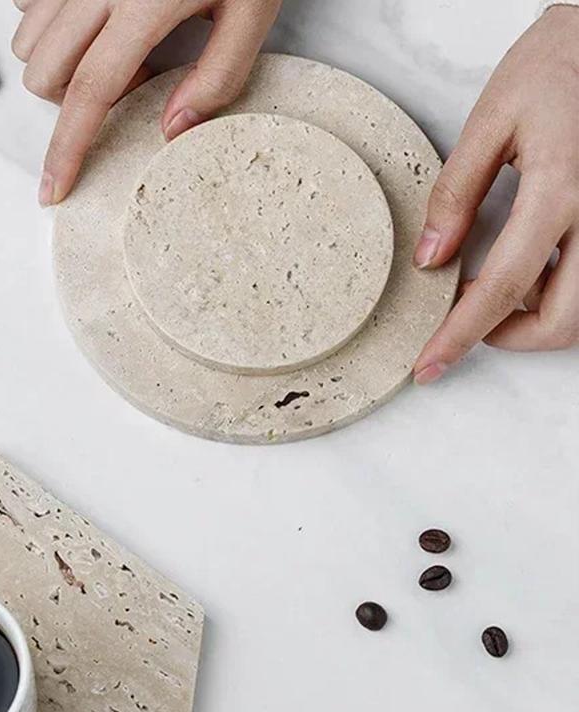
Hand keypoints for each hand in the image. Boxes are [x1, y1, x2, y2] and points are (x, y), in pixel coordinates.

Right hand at [12, 0, 282, 204]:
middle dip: (71, 99)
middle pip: (45, 72)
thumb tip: (174, 129)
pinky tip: (94, 14)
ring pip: (29, 38)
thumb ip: (218, 75)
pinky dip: (50, 21)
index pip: (91, 94)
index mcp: (144, 3)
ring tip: (117, 41)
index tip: (54, 188)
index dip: (68, 150)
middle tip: (130, 78)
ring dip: (61, 61)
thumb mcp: (252, 10)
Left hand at [413, 6, 578, 383]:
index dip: (460, 336)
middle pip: (564, 321)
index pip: (501, 289)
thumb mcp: (493, 119)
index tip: (428, 366)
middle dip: (511, 337)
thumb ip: (456, 193)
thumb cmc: (562, 61)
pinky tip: (540, 260)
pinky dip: (565, 287)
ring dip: (541, 313)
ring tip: (505, 273)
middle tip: (470, 316)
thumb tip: (430, 259)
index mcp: (561, 190)